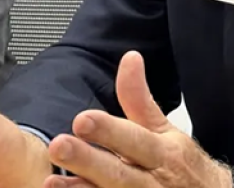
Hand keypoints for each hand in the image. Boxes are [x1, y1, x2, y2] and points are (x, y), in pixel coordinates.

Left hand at [45, 51, 233, 187]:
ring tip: (52, 183)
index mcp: (162, 154)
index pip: (134, 140)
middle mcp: (152, 183)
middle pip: (118, 174)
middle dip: (88, 162)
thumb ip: (139, 99)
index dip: (109, 131)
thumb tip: (129, 57)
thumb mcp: (165, 131)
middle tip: (58, 146)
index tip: (82, 119)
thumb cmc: (181, 165)